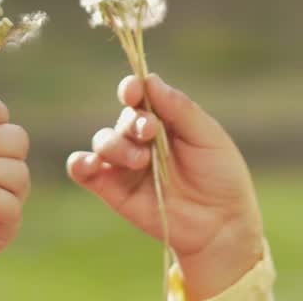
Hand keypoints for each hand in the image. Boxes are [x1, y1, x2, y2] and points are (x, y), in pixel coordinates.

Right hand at [67, 74, 264, 299]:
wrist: (222, 224)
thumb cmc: (221, 175)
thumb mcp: (208, 136)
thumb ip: (179, 109)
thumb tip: (151, 80)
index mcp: (164, 119)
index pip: (139, 96)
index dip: (132, 89)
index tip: (133, 91)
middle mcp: (140, 138)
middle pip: (123, 118)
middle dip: (133, 122)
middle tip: (149, 131)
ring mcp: (125, 163)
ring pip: (103, 141)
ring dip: (116, 145)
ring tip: (140, 161)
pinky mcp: (113, 189)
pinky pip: (84, 171)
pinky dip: (80, 163)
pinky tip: (88, 163)